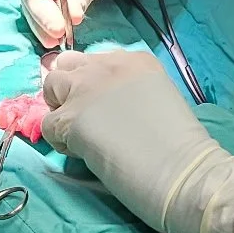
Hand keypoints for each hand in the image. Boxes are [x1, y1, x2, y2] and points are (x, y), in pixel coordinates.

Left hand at [41, 49, 233, 232]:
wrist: (186, 173)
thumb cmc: (181, 147)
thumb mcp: (157, 98)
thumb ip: (128, 93)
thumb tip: (103, 106)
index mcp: (135, 59)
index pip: (96, 60)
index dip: (93, 84)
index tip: (103, 108)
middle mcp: (108, 65)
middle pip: (68, 65)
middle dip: (69, 89)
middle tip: (83, 117)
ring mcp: (87, 89)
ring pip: (51, 86)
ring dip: (59, 108)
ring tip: (76, 133)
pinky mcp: (71, 118)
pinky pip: (48, 125)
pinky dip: (58, 140)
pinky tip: (81, 154)